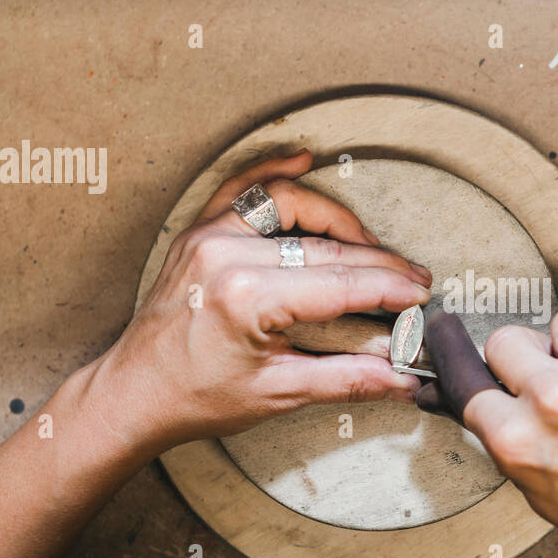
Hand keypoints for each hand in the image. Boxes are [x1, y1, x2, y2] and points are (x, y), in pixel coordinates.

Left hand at [88, 151, 432, 452]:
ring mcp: (209, 237)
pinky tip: (303, 160)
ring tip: (372, 246)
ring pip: (290, 205)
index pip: (340, 283)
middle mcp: (226, 255)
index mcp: (247, 297)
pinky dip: (272, 170)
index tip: (421, 295)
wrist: (136, 392)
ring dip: (338, 221)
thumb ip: (346, 379)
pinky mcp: (199, 233)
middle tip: (413, 279)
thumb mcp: (278, 394)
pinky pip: (240, 188)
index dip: (389, 289)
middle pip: (325, 247)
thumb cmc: (196, 397)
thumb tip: (400, 378)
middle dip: (378, 264)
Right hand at [425, 306, 557, 557]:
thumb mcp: (537, 489)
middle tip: (547, 375)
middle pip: (506, 340)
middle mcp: (554, 399)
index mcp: (518, 439)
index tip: (457, 342)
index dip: (470, 367)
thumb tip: (474, 396)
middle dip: (522, 355)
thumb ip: (506, 438)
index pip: (469, 379)